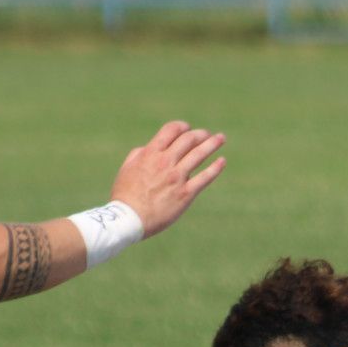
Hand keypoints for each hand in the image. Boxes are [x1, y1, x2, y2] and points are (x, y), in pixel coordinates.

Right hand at [111, 120, 226, 238]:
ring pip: (199, 154)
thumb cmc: (125, 195)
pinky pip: (205, 177)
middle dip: (200, 134)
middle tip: (206, 135)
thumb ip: (139, 154)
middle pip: (188, 139)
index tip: (187, 128)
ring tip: (221, 138)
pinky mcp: (186, 193)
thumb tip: (149, 147)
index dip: (181, 126)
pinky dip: (216, 167)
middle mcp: (165, 162)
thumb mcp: (127, 168)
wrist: (129, 219)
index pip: (171, 130)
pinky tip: (222, 161)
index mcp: (150, 154)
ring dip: (212, 144)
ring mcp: (177, 177)